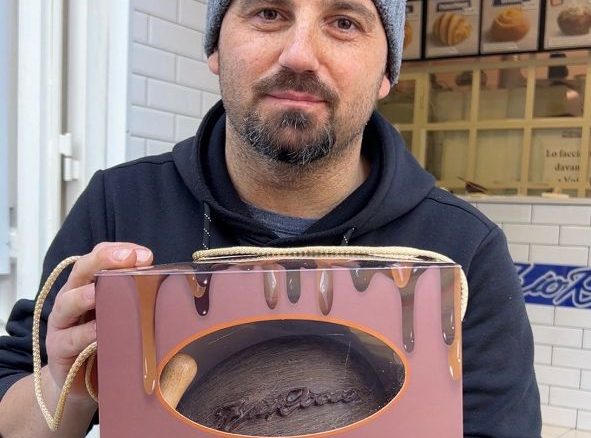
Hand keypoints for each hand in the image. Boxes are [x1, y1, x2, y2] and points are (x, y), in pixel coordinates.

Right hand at [45, 242, 152, 403]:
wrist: (82, 384)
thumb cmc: (107, 342)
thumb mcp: (122, 316)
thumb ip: (135, 299)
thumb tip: (168, 286)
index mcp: (88, 284)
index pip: (99, 257)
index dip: (119, 251)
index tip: (145, 255)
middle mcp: (72, 298)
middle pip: (82, 270)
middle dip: (104, 260)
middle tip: (128, 259)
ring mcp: (62, 323)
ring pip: (68, 302)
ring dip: (86, 296)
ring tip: (100, 292)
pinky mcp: (58, 349)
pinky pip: (70, 339)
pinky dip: (85, 335)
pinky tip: (99, 333)